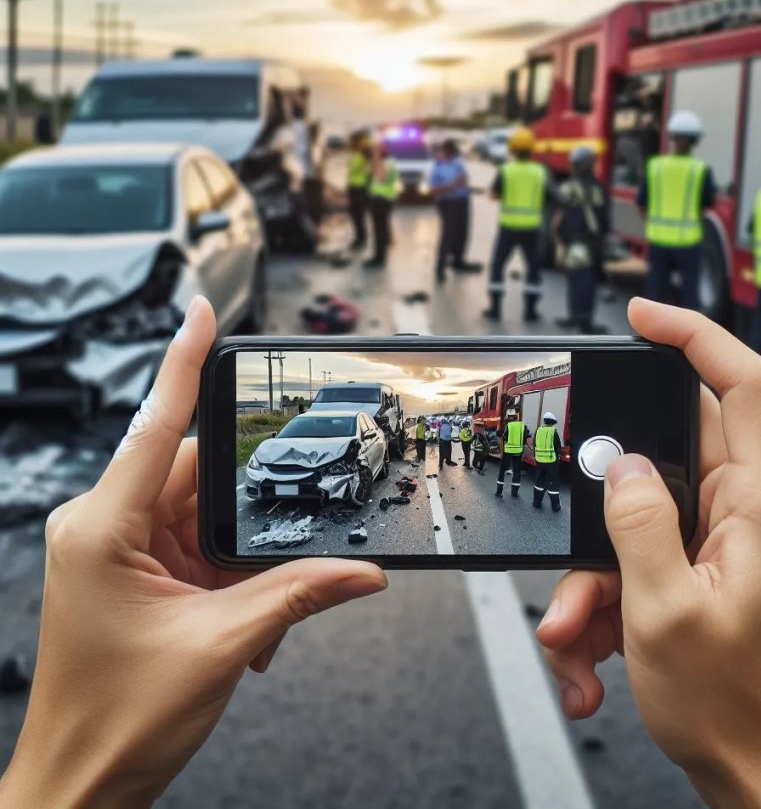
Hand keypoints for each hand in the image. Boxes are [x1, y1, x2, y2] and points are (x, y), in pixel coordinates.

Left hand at [0, 297, 386, 808]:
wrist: (82, 783)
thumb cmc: (115, 721)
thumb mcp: (221, 646)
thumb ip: (298, 597)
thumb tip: (362, 572)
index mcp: (104, 527)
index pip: (157, 424)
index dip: (184, 361)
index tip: (203, 313)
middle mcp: (107, 525)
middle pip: (202, 477)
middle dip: (250, 517)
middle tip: (270, 563)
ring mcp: (123, 546)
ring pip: (208, 515)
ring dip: (245, 559)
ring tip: (251, 616)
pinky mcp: (139, 569)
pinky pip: (202, 545)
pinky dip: (235, 575)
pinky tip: (245, 622)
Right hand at [537, 298, 760, 807]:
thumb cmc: (733, 708)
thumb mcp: (661, 613)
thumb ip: (637, 521)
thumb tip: (621, 462)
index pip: (745, 387)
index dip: (695, 337)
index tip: (643, 317)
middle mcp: (758, 512)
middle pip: (667, 463)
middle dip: (605, 516)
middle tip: (578, 573)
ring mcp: (738, 538)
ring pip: (645, 516)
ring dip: (602, 573)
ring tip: (584, 637)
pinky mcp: (718, 562)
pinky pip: (651, 550)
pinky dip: (617, 593)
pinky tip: (600, 649)